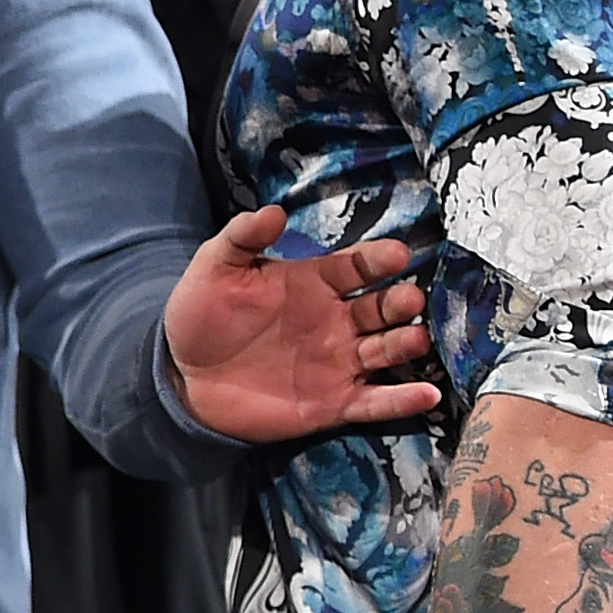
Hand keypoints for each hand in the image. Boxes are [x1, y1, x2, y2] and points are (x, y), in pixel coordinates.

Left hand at [166, 207, 440, 440]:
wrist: (184, 376)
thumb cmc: (203, 315)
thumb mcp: (215, 267)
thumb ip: (242, 237)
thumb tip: (273, 211)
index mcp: (315, 283)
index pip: (356, 267)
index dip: (377, 260)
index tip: (398, 254)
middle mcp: (336, 320)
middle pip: (380, 307)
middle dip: (400, 302)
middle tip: (412, 298)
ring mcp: (339, 362)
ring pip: (385, 350)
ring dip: (406, 343)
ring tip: (418, 338)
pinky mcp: (333, 402)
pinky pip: (375, 401)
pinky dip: (403, 400)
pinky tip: (428, 395)